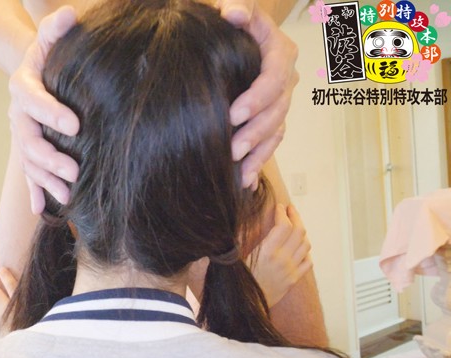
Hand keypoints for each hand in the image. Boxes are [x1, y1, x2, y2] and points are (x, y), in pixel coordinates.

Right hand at [8, 6, 79, 213]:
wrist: (35, 72)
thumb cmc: (48, 55)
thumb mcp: (50, 38)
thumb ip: (57, 27)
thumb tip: (70, 14)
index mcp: (22, 86)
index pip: (32, 99)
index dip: (50, 112)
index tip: (75, 125)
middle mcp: (17, 114)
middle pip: (28, 139)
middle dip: (50, 158)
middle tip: (75, 171)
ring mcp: (21, 135)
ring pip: (29, 162)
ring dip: (46, 181)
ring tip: (68, 195)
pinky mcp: (28, 150)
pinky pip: (29, 174)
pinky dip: (35, 192)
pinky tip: (43, 210)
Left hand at [216, 0, 299, 187]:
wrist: (234, 35)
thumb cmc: (232, 19)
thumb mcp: (236, 5)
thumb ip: (239, 6)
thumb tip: (233, 13)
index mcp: (280, 53)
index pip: (274, 79)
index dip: (256, 99)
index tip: (232, 115)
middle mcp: (285, 80)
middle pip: (277, 111)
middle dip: (255, 133)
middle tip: (231, 149)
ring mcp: (279, 101)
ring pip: (276, 131)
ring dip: (258, 153)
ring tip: (238, 171)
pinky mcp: (270, 118)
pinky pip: (270, 143)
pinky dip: (258, 161)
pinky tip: (243, 180)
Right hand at [248, 204, 311, 307]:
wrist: (246, 307)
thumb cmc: (238, 282)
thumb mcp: (234, 258)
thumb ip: (240, 238)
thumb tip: (244, 221)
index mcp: (267, 252)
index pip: (283, 226)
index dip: (282, 213)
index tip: (278, 207)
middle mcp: (282, 259)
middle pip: (299, 231)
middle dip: (295, 216)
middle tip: (289, 210)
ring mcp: (291, 270)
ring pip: (306, 244)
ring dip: (301, 232)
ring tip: (293, 226)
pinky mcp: (294, 279)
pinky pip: (308, 261)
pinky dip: (305, 251)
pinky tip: (298, 248)